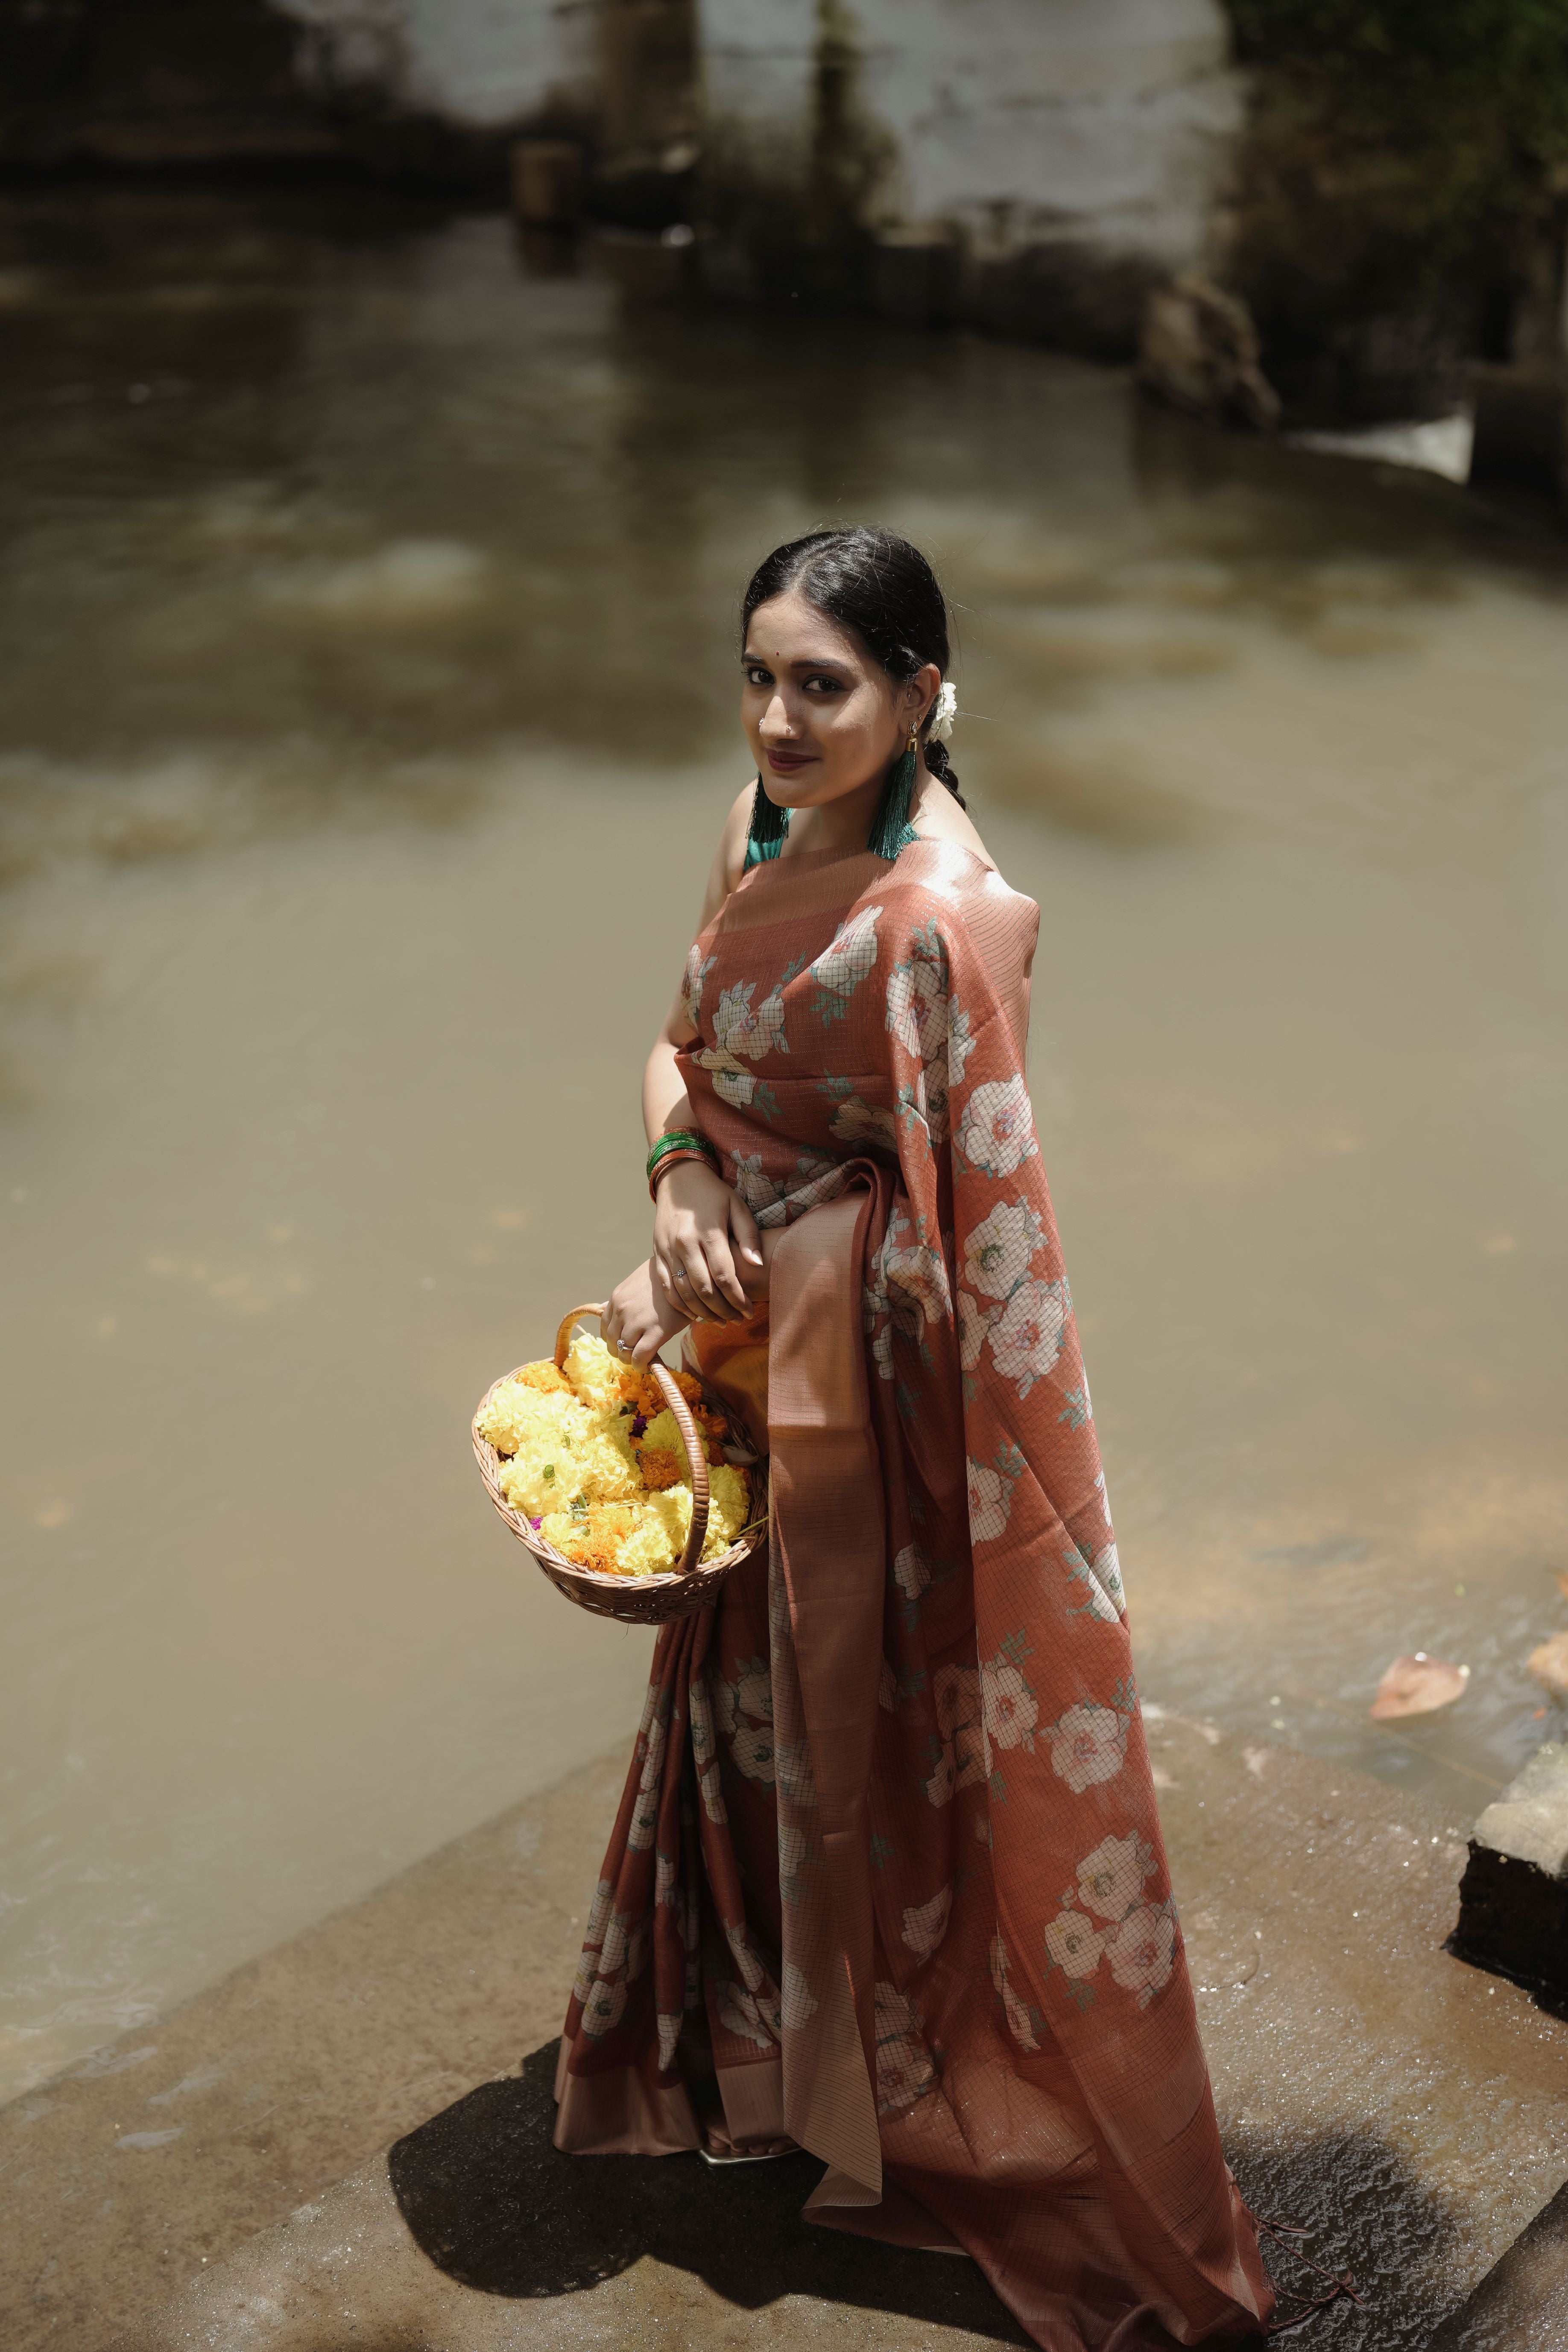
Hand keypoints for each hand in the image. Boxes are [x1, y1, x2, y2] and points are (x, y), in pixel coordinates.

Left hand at [602, 1258, 690, 1365]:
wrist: (685, 1274)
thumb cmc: (663, 1280)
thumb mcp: (634, 1285)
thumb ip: (620, 1300)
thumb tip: (601, 1308)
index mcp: (616, 1300)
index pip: (605, 1329)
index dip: (614, 1340)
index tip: (624, 1343)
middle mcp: (622, 1311)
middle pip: (612, 1343)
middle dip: (622, 1352)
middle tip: (634, 1352)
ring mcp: (637, 1322)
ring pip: (624, 1352)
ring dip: (631, 1360)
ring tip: (642, 1358)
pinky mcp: (655, 1332)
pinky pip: (639, 1357)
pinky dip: (640, 1366)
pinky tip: (647, 1365)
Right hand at [652, 1159, 763, 1324]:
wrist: (679, 1179)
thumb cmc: (714, 1195)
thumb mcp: (737, 1207)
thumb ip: (748, 1236)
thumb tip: (757, 1264)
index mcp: (708, 1232)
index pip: (724, 1275)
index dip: (737, 1298)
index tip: (748, 1311)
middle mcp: (685, 1243)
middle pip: (703, 1289)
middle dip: (722, 1310)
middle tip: (736, 1320)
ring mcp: (667, 1250)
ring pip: (683, 1292)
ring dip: (701, 1312)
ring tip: (719, 1321)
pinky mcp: (657, 1253)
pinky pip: (665, 1286)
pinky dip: (679, 1304)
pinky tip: (694, 1314)